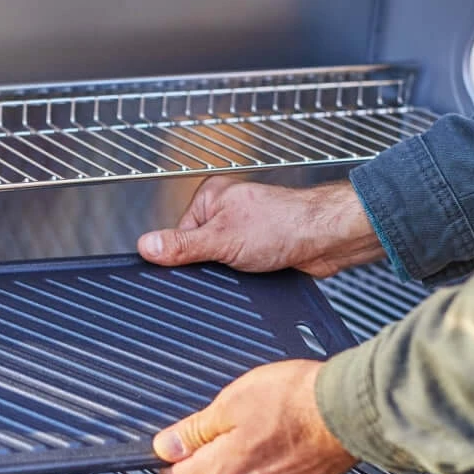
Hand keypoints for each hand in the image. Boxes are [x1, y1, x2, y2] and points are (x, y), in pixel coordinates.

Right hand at [137, 176, 383, 277]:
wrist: (327, 240)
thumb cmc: (285, 225)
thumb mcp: (222, 240)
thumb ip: (183, 246)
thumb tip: (147, 246)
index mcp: (210, 197)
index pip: (177, 235)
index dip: (183, 257)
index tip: (196, 265)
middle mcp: (225, 210)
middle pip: (196, 250)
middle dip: (208, 265)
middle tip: (227, 265)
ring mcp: (241, 229)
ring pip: (217, 262)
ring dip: (228, 272)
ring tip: (247, 265)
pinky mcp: (256, 248)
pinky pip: (235, 268)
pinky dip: (242, 276)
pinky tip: (253, 273)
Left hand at [153, 360, 356, 473]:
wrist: (348, 409)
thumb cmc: (293, 401)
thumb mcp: (229, 403)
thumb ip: (192, 431)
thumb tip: (166, 446)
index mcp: (221, 473)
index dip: (172, 459)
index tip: (176, 445)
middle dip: (213, 452)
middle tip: (231, 419)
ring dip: (245, 454)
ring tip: (264, 422)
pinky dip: (272, 458)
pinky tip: (284, 433)